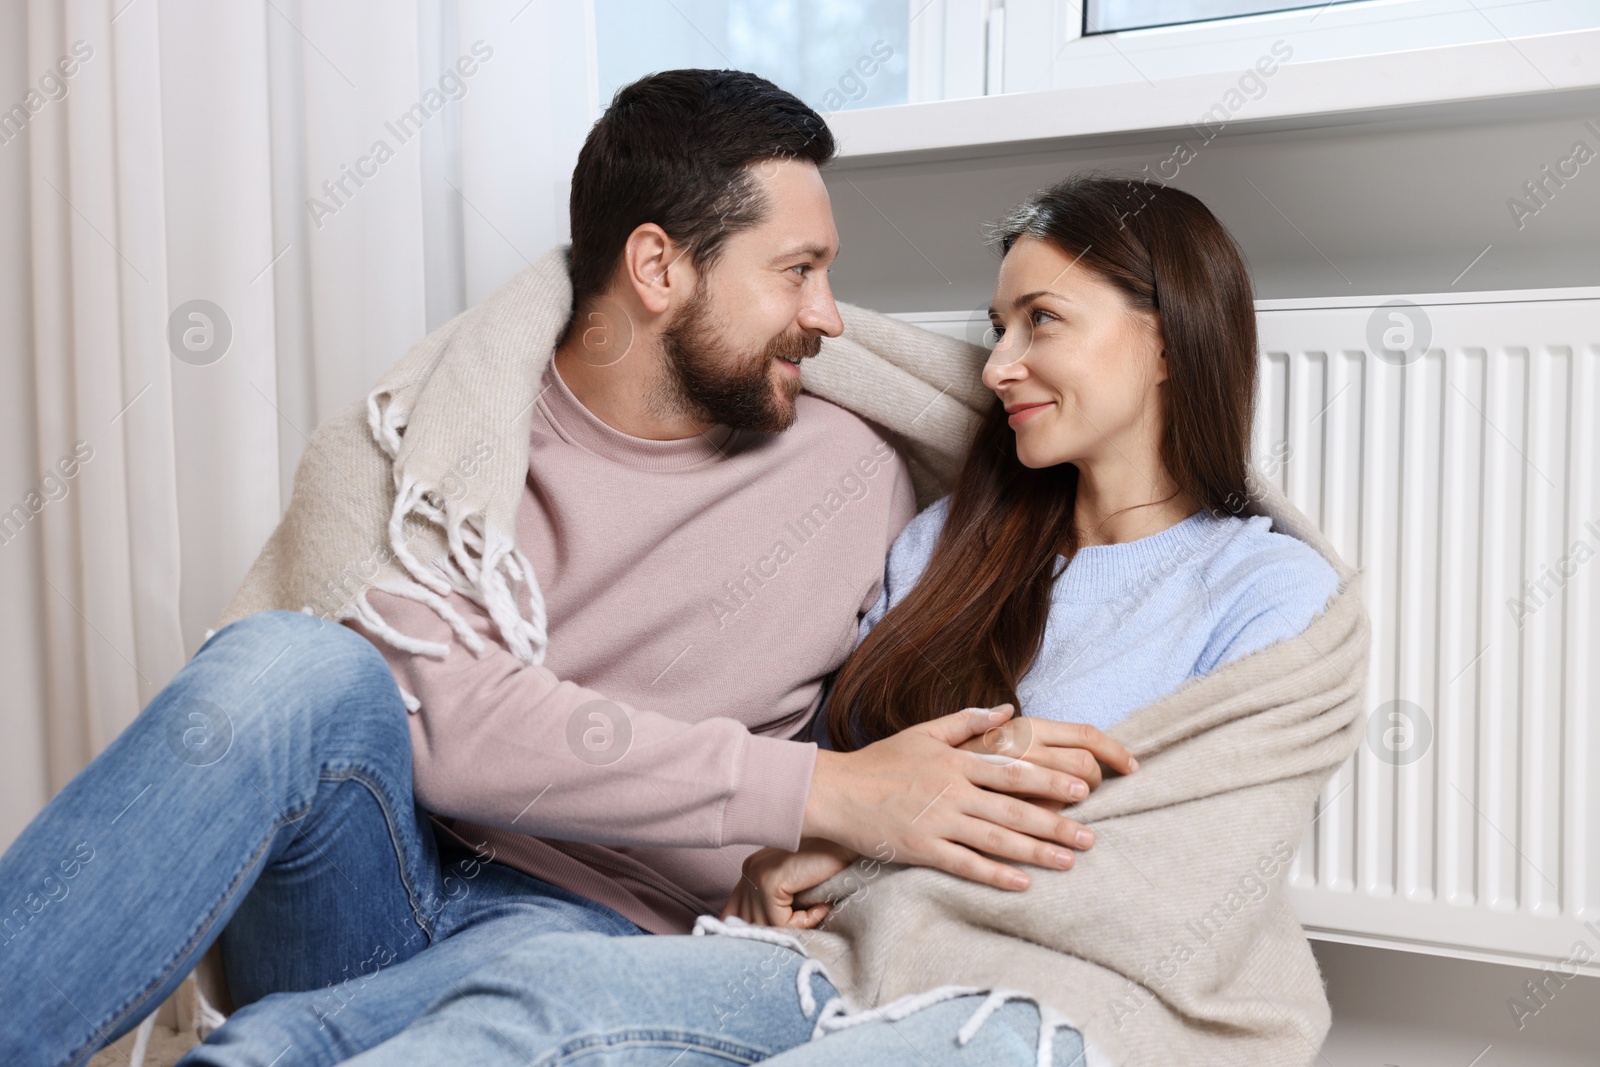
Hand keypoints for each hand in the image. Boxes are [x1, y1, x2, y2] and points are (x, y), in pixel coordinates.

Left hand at [722, 840, 856, 928]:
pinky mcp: (770, 882)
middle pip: (747, 921)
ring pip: (765, 925)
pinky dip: (805, 921)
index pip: (734, 911)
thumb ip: (780, 903)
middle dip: (775, 930)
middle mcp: (749, 869)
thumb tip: (764, 932)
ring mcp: (757, 874)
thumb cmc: (831, 865)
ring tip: (818, 909)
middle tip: (806, 920)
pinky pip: (781, 922)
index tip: (778, 930)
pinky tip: (821, 905)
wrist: (849, 844)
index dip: (754, 926)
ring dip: (795, 926)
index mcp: (751, 869)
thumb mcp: (799, 888)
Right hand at [803, 704, 1126, 892]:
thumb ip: (968, 721)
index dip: (1051, 780)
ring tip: (1070, 861)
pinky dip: (995, 875)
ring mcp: (938, 821)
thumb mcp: (923, 731)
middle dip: (1057, 822)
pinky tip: (1023, 884)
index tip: (1083, 789)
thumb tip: (1008, 710)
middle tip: (1090, 835)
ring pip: (997, 839)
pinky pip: (966, 865)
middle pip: (1014, 808)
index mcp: (956, 761)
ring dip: (1037, 851)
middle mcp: (952, 791)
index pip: (1014, 771)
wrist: (835, 791)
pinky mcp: (922, 849)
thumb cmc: (880, 761)